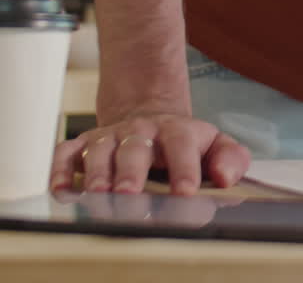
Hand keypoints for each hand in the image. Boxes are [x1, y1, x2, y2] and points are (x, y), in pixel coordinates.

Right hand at [49, 114, 250, 194]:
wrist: (150, 119)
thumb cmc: (186, 142)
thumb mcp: (217, 145)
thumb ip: (231, 159)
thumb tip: (225, 177)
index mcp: (177, 131)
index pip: (182, 145)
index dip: (184, 169)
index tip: (185, 192)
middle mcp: (141, 131)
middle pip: (135, 148)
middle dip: (131, 172)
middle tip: (129, 194)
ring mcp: (110, 136)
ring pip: (99, 151)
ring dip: (96, 173)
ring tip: (97, 194)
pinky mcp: (83, 145)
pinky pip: (66, 153)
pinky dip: (60, 170)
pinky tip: (61, 189)